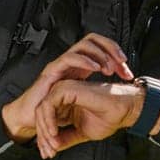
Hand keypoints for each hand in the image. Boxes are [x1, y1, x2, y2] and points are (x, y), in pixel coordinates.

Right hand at [2, 34, 131, 141]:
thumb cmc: (55, 111)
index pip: (101, 49)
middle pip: (94, 40)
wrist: (31, 119)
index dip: (116, 56)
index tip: (128, 72)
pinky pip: (69, 57)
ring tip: (110, 67)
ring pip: (84, 44)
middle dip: (112, 48)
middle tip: (123, 63)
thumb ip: (97, 94)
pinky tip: (95, 68)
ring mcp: (62, 64)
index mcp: (81, 67)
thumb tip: (119, 95)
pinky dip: (84, 60)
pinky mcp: (52, 70)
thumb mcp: (83, 101)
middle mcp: (72, 62)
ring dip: (100, 53)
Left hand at [30, 78, 159, 159]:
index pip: (46, 119)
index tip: (49, 153)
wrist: (124, 111)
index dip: (45, 138)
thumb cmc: (109, 117)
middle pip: (40, 114)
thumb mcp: (81, 132)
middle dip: (42, 136)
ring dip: (44, 130)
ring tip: (53, 143)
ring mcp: (65, 89)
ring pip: (41, 109)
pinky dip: (49, 120)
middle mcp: (63, 94)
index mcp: (66, 103)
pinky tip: (55, 132)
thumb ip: (65, 138)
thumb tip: (52, 147)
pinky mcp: (68, 88)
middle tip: (49, 151)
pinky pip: (48, 104)